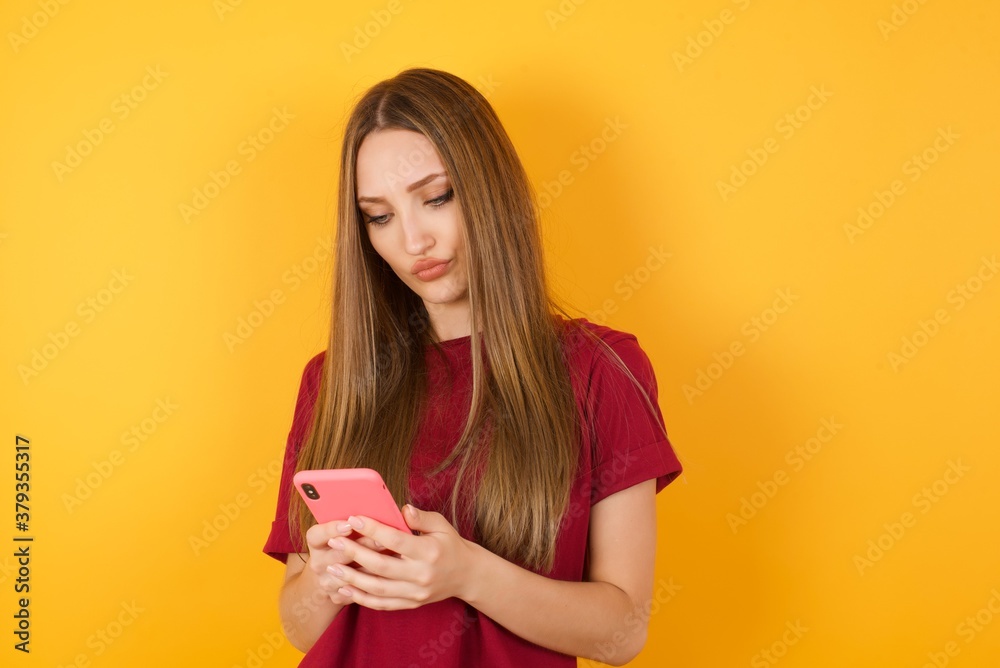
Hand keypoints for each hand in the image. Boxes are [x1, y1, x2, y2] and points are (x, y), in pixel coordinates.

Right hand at [304, 520, 390, 605]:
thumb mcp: (340, 531)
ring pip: (350, 576)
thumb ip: (355, 520)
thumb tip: (384, 508)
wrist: (329, 577)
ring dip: (372, 567)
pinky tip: (390, 577)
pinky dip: (373, 584)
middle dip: (362, 546)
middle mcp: (318, 563)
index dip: (332, 529)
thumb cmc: (342, 544)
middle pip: (338, 555)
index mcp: (316, 542)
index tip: (350, 523)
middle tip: (382, 540)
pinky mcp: (337, 597)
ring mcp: (326, 582)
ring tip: (392, 559)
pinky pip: (356, 592)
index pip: (317, 535)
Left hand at [327, 505, 478, 610]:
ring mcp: (416, 592)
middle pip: (381, 566)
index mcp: (429, 551)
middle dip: (355, 553)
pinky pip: (382, 604)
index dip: (373, 529)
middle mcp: (422, 574)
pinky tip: (345, 589)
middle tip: (335, 542)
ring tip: (332, 568)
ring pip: (378, 589)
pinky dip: (362, 598)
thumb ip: (420, 517)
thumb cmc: (450, 545)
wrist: (466, 575)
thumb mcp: (441, 525)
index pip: (396, 540)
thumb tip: (402, 509)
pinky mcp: (411, 604)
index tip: (353, 519)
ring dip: (352, 579)